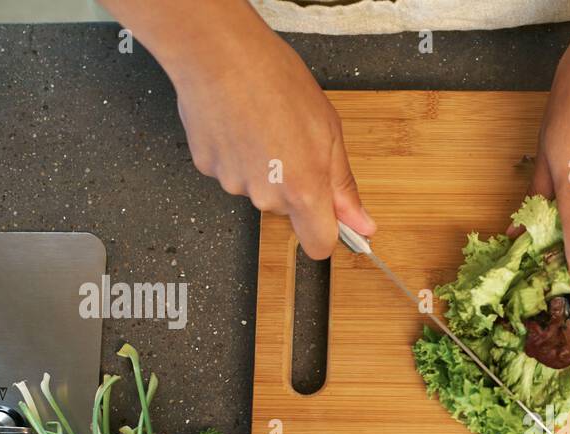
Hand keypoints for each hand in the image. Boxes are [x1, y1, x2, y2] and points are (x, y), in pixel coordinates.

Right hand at [104, 0, 374, 258]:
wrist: (219, 53)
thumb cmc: (276, 81)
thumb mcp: (329, 132)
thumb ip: (343, 186)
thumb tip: (362, 225)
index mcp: (303, 190)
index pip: (318, 245)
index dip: (325, 232)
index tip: (329, 214)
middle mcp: (267, 196)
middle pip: (288, 210)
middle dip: (295, 185)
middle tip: (292, 140)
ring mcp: (233, 184)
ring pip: (259, 189)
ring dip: (265, 167)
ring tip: (264, 124)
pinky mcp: (207, 168)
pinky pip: (232, 170)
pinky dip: (237, 153)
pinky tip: (240, 123)